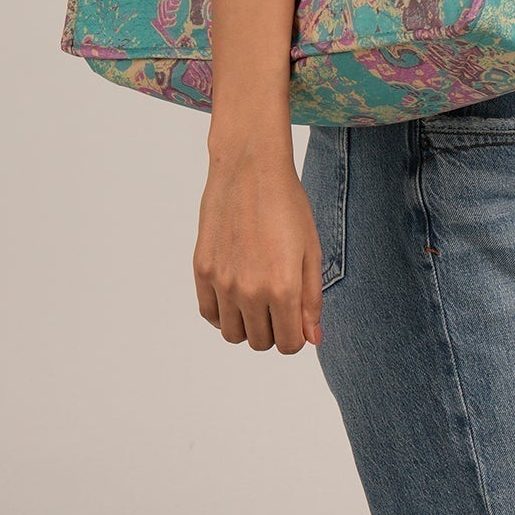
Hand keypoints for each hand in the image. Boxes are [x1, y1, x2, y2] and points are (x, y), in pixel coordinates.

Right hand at [193, 147, 324, 352]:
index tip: (296, 322)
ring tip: (257, 300)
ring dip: (247, 326)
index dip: (296, 338)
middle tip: (279, 305)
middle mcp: (250, 291)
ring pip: (232, 334)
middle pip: (260, 342)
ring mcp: (222, 282)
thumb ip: (311, 300)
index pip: (288, 344)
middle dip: (273, 332)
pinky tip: (235, 295)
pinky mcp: (202, 270)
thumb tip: (312, 338)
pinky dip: (222, 314)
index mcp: (283, 288)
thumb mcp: (311, 252)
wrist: (250, 170)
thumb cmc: (288, 206)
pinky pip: (209, 313)